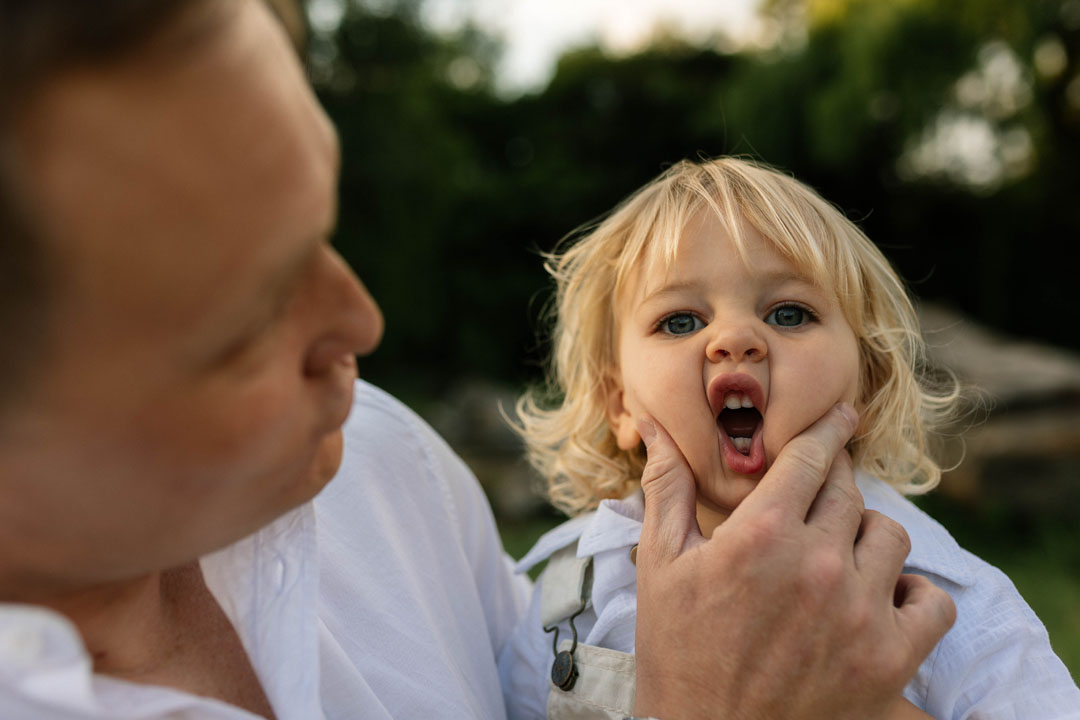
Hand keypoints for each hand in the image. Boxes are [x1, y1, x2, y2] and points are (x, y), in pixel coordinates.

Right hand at [632, 404, 955, 719]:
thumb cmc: (677, 652)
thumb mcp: (659, 565)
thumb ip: (666, 488)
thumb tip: (654, 428)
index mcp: (761, 535)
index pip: (811, 457)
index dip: (827, 429)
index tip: (842, 414)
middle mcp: (818, 565)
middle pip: (849, 493)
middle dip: (833, 486)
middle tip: (817, 500)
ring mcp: (860, 613)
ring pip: (890, 537)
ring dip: (866, 537)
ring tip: (838, 554)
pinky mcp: (889, 660)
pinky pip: (930, 601)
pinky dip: (912, 593)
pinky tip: (880, 597)